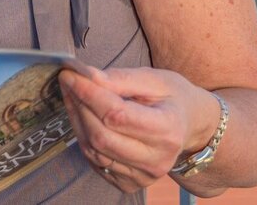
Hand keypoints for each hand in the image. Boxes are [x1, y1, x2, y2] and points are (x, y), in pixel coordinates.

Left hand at [58, 65, 220, 192]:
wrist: (189, 126)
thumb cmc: (171, 98)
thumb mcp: (154, 79)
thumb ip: (120, 78)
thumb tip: (88, 76)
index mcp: (168, 130)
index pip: (116, 115)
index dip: (88, 94)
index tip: (70, 74)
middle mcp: (157, 159)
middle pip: (101, 135)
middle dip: (78, 105)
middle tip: (68, 81)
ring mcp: (144, 175)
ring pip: (93, 149)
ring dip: (76, 119)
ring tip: (74, 95)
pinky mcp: (129, 183)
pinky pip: (94, 160)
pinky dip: (83, 136)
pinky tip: (83, 116)